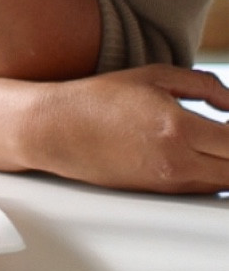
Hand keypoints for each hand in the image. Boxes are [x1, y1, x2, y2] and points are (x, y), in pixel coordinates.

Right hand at [29, 65, 228, 193]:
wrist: (58, 130)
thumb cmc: (100, 99)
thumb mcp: (155, 76)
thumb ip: (204, 85)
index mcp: (178, 128)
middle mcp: (178, 162)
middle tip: (226, 131)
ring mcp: (169, 183)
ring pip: (224, 185)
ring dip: (227, 163)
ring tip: (218, 141)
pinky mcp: (160, 193)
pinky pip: (203, 189)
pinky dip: (214, 175)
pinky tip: (207, 155)